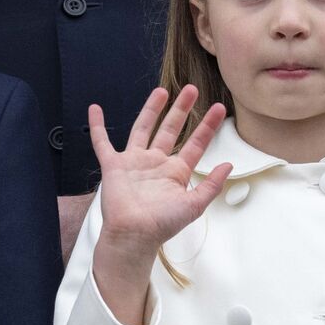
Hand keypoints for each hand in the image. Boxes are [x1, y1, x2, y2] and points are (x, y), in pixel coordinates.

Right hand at [88, 86, 230, 324]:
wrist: (133, 235)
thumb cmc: (162, 224)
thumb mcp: (193, 205)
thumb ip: (211, 185)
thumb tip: (228, 165)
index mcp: (175, 172)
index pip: (195, 143)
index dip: (207, 126)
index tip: (219, 109)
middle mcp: (156, 163)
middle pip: (171, 129)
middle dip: (181, 110)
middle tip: (191, 90)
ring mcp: (134, 162)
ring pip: (143, 128)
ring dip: (151, 110)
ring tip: (162, 91)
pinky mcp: (114, 166)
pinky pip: (102, 142)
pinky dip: (97, 127)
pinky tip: (95, 110)